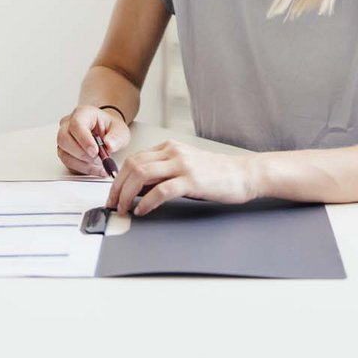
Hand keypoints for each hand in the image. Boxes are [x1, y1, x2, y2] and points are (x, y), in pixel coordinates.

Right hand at [55, 105, 130, 176]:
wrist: (106, 133)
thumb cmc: (110, 128)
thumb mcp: (120, 129)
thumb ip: (117, 137)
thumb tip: (109, 145)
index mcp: (83, 113)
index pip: (76, 124)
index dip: (84, 139)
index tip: (95, 151)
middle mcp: (69, 124)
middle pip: (63, 139)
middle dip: (80, 153)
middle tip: (97, 158)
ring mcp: (64, 138)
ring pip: (63, 153)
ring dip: (82, 163)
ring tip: (99, 165)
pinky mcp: (65, 152)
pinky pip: (68, 163)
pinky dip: (82, 169)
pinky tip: (95, 169)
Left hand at [106, 140, 259, 215]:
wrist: (244, 174)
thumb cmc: (216, 173)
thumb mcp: (185, 166)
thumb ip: (162, 173)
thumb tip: (137, 188)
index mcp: (169, 147)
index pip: (133, 159)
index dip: (118, 178)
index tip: (113, 194)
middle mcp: (173, 152)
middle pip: (132, 165)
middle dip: (117, 187)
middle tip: (113, 204)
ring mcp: (182, 165)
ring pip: (142, 174)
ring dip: (127, 194)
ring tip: (124, 209)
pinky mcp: (191, 180)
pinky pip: (161, 190)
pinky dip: (146, 202)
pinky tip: (142, 211)